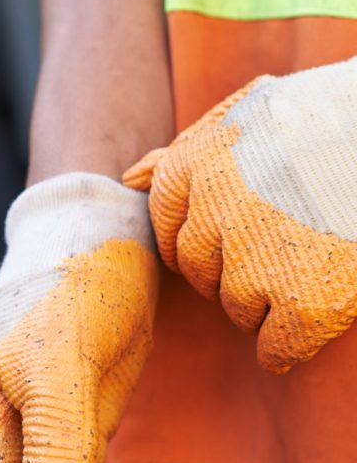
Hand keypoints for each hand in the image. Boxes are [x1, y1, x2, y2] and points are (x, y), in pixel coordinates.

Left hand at [124, 60, 356, 372]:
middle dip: (232, 268)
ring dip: (265, 301)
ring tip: (313, 264)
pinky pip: (276, 348)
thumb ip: (187, 150)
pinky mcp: (303, 305)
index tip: (238, 231)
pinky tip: (315, 319)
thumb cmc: (333, 117)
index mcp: (196, 164)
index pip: (170, 224)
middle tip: (284, 248)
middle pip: (200, 270)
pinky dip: (290, 345)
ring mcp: (256, 262)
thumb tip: (130, 179)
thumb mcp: (251, 113)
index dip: (205, 234)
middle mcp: (214, 214)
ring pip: (236, 308)